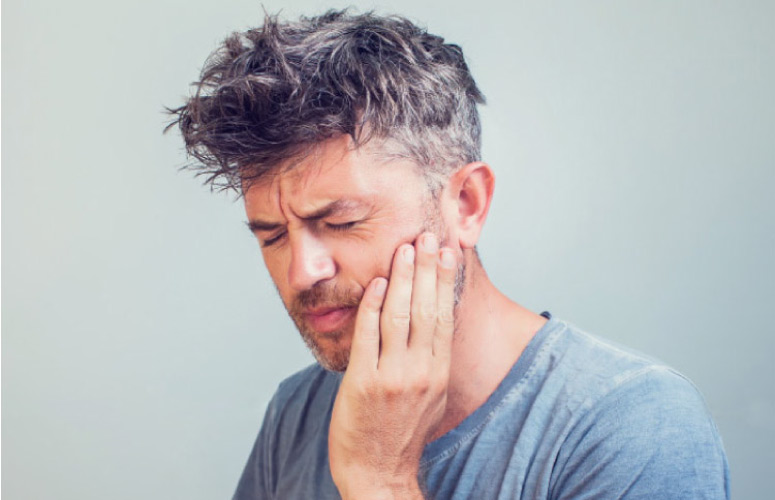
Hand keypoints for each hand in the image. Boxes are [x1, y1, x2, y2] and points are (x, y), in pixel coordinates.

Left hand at [328, 233, 457, 499]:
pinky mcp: (364, 382)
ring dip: (401, 279)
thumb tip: (433, 323)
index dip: (444, 280)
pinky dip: (372, 306)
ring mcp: (392, 377)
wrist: (378, 473)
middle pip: (425, 309)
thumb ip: (432, 359)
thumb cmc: (402, 432)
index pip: (444, 315)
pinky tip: (374, 283)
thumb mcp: (430, 396)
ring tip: (404, 250)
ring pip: (399, 316)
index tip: (447, 251)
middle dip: (426, 268)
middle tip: (427, 236)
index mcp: (438, 373)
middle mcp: (420, 372)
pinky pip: (368, 336)